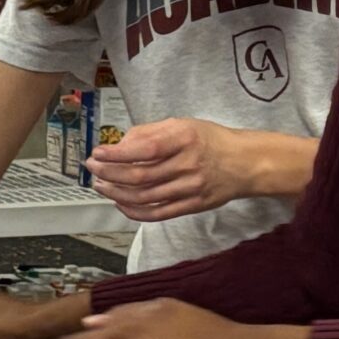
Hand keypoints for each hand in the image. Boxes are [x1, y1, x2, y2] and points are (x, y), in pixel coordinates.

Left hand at [87, 118, 258, 221]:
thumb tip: (118, 145)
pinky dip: (133, 211)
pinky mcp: (192, 206)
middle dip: (109, 174)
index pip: (145, 149)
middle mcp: (188, 164)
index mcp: (184, 138)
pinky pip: (157, 214)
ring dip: (116, 193)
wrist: (245, 163)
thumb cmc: (210, 141)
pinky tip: (120, 203)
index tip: (97, 154)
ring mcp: (190, 188)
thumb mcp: (182, 125)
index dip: (117, 154)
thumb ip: (149, 133)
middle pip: (140, 176)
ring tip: (101, 186)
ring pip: (144, 197)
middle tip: (93, 169)